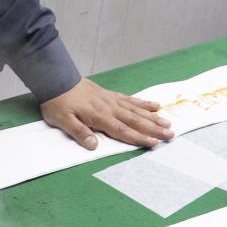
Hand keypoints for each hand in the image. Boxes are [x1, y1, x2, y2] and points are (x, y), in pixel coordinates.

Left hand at [39, 79, 172, 150]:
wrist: (56, 80)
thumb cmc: (58, 103)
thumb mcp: (62, 121)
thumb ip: (79, 132)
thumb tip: (93, 146)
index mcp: (100, 117)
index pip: (123, 130)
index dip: (139, 138)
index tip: (154, 143)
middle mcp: (110, 108)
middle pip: (136, 121)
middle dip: (154, 129)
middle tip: (171, 134)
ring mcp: (112, 100)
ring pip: (136, 110)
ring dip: (153, 117)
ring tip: (168, 123)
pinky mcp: (110, 95)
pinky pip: (130, 99)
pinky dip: (143, 103)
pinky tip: (154, 105)